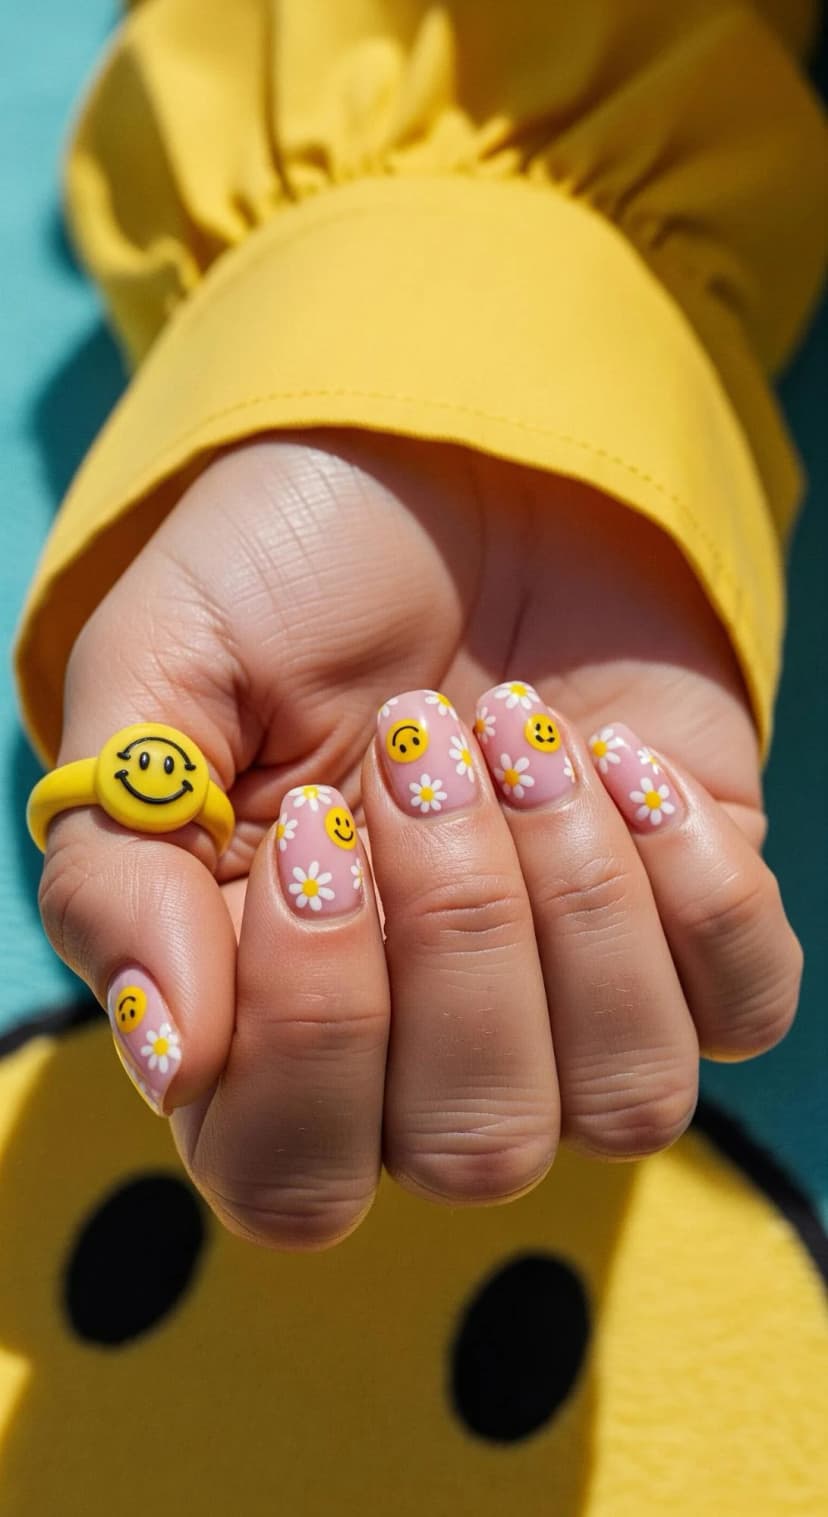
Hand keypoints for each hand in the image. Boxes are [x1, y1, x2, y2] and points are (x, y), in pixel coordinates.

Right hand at [37, 431, 801, 1246]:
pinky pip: (747, 1003)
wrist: (437, 469)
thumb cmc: (277, 583)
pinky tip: (616, 756)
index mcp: (264, 1028)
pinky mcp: (693, 927)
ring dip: (573, 899)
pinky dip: (695, 880)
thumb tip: (172, 1060)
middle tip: (415, 749)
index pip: (293, 1175)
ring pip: (626, 1098)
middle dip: (455, 930)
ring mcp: (570, 1002)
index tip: (309, 821)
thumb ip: (117, 873)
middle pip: (475, 1146)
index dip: (315, 1023)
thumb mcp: (155, 685)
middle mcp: (421, 1054)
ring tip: (516, 736)